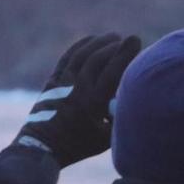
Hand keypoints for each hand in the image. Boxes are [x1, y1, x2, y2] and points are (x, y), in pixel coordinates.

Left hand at [12, 32, 142, 166]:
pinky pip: (67, 57)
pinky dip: (80, 45)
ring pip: (81, 54)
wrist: (42, 146)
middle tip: (126, 41)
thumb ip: (121, 117)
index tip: (136, 39)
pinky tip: (92, 40)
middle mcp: (77, 90)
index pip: (112, 72)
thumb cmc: (79, 144)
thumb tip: (140, 98)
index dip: (125, 54)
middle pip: (97, 59)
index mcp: (92, 104)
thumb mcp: (106, 137)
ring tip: (113, 37)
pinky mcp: (52, 81)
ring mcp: (62, 83)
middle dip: (114, 45)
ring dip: (99, 42)